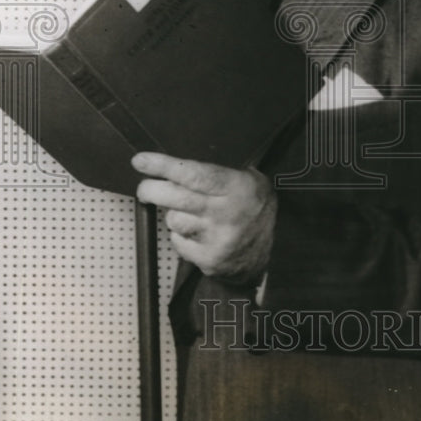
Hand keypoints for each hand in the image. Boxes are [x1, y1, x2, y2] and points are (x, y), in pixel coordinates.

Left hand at [132, 152, 276, 285]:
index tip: (140, 161)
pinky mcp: (210, 260)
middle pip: (175, 198)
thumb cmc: (255, 207)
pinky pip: (178, 243)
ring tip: (191, 213)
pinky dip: (182, 237)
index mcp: (236, 187)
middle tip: (145, 187)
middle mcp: (226, 212)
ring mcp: (217, 238)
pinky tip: (197, 233)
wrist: (280, 251)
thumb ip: (218, 171)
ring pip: (174, 221)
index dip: (163, 166)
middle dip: (151, 190)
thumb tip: (173, 165)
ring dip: (174, 215)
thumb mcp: (251, 179)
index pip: (192, 173)